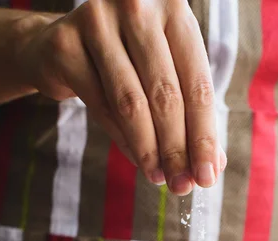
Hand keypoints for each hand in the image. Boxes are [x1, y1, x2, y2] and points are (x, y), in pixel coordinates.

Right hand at [17, 0, 226, 194]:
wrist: (63, 44)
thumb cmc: (128, 62)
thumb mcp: (166, 76)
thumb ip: (190, 114)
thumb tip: (214, 166)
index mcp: (173, 9)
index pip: (198, 84)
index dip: (204, 136)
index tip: (207, 176)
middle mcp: (137, 6)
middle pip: (166, 95)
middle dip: (177, 149)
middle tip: (182, 185)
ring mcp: (98, 21)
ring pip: (132, 103)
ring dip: (149, 151)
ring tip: (160, 178)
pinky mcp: (66, 44)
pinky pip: (101, 106)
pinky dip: (122, 141)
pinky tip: (137, 161)